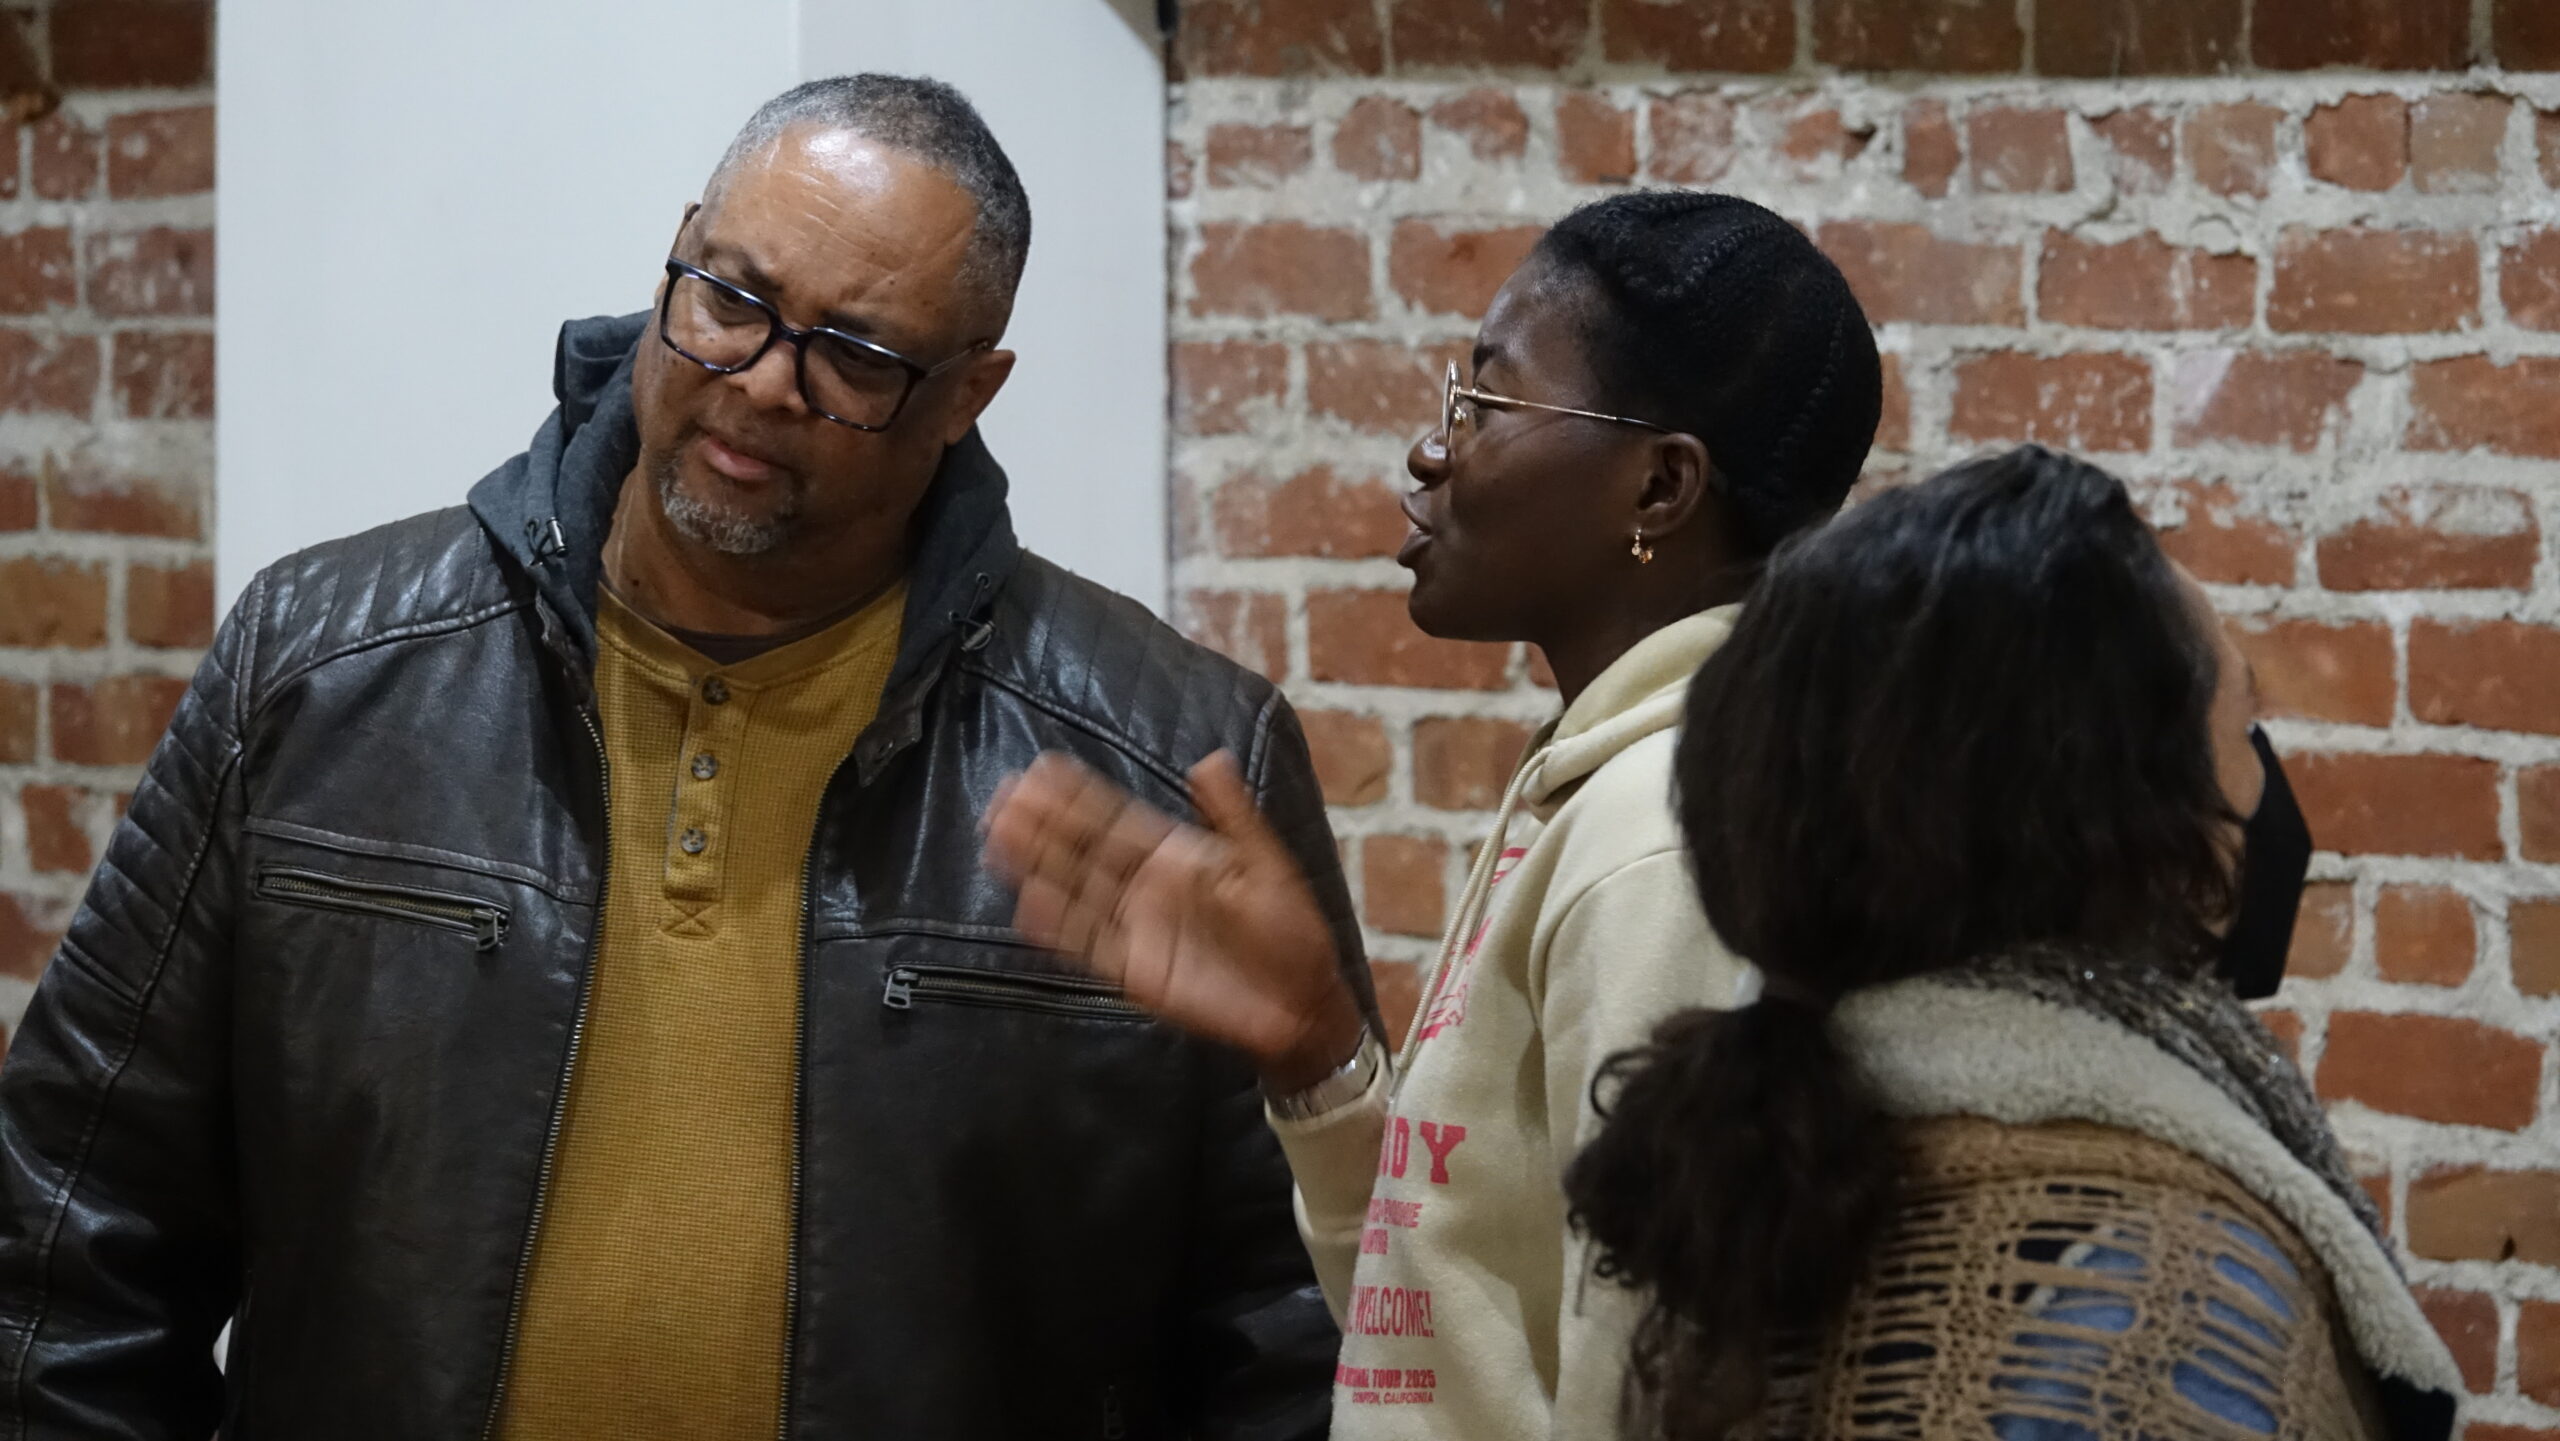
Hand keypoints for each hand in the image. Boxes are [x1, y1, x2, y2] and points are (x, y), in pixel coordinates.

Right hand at [983, 751, 1366, 1091]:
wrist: (1304, 1003)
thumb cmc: (1291, 930)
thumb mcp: (1265, 863)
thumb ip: (1231, 815)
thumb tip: (1208, 760)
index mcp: (1176, 855)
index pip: (1117, 819)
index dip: (1079, 796)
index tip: (1041, 770)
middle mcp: (1147, 888)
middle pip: (1086, 851)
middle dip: (1045, 825)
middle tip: (1002, 798)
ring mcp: (1137, 929)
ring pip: (1078, 891)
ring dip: (1039, 865)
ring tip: (999, 836)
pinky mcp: (1136, 971)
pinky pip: (1090, 944)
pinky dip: (1059, 925)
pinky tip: (1029, 900)